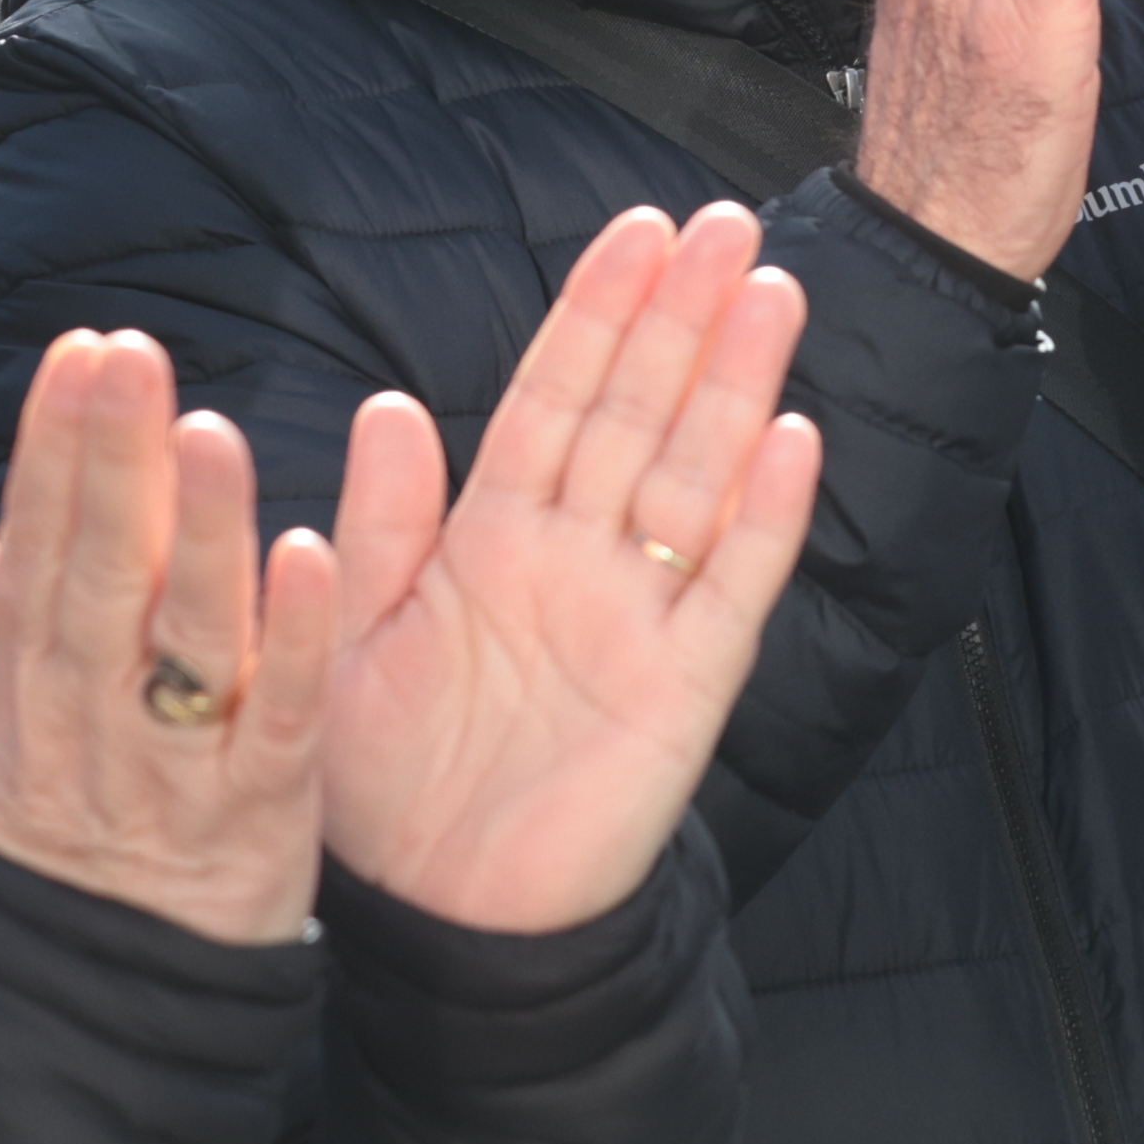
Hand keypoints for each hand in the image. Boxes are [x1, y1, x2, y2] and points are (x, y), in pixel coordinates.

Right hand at [0, 330, 337, 944]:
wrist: (69, 1016)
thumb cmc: (36, 861)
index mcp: (30, 683)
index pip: (39, 542)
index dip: (57, 446)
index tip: (79, 355)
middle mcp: (93, 711)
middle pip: (101, 569)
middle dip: (113, 459)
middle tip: (129, 360)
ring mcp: (175, 761)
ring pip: (190, 631)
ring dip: (203, 529)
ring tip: (212, 432)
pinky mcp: (258, 810)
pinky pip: (278, 717)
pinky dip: (296, 640)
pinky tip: (312, 557)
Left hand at [319, 202, 827, 930]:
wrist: (439, 918)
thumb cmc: (386, 784)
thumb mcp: (351, 636)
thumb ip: (381, 525)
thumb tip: (394, 406)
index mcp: (493, 536)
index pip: (556, 397)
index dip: (597, 313)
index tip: (638, 232)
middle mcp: (575, 560)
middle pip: (640, 414)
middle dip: (683, 319)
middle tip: (729, 225)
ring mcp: (637, 616)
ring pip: (696, 476)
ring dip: (735, 387)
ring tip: (770, 294)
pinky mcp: (685, 688)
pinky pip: (732, 588)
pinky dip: (765, 516)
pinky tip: (792, 440)